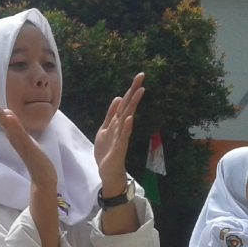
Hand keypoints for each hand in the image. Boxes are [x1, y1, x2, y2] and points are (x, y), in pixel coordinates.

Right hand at [0, 92, 57, 188]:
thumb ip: (17, 127)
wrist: (42, 177)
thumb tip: (8, 113)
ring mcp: (20, 142)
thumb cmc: (35, 159)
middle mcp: (13, 137)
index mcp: (13, 134)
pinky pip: (19, 134)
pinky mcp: (28, 147)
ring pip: (7, 124)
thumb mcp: (26, 139)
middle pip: (0, 117)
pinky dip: (13, 124)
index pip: (1, 116)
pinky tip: (8, 116)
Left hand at [94, 73, 144, 192]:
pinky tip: (130, 118)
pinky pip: (123, 137)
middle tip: (142, 76)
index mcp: (117, 122)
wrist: (107, 171)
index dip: (131, 89)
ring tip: (140, 91)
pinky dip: (126, 128)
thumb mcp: (105, 129)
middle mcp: (121, 127)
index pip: (125, 102)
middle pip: (128, 106)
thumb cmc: (107, 150)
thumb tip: (118, 98)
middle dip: (134, 91)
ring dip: (133, 105)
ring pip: (127, 118)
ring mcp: (121, 137)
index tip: (139, 75)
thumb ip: (111, 114)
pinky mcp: (119, 148)